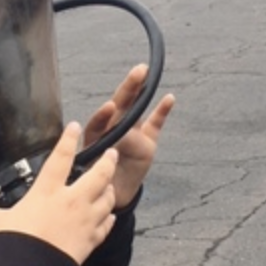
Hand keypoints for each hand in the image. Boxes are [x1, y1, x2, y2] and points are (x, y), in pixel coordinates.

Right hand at [0, 123, 118, 265]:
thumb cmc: (13, 245)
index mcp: (47, 191)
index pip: (61, 157)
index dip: (70, 139)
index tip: (76, 128)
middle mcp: (71, 202)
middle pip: (99, 174)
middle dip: (108, 161)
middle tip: (111, 152)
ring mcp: (85, 220)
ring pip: (108, 198)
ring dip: (110, 190)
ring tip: (109, 185)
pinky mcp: (91, 240)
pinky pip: (106, 225)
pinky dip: (108, 219)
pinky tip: (107, 216)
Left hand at [83, 63, 175, 208]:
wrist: (113, 193)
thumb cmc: (98, 181)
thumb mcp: (97, 175)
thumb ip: (103, 162)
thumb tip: (112, 152)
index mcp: (96, 138)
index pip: (98, 123)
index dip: (103, 115)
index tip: (110, 107)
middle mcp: (112, 130)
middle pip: (119, 105)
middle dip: (127, 88)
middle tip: (137, 72)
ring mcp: (131, 133)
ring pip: (135, 108)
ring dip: (140, 90)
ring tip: (146, 73)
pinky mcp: (146, 140)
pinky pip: (154, 123)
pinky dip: (162, 111)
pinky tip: (169, 98)